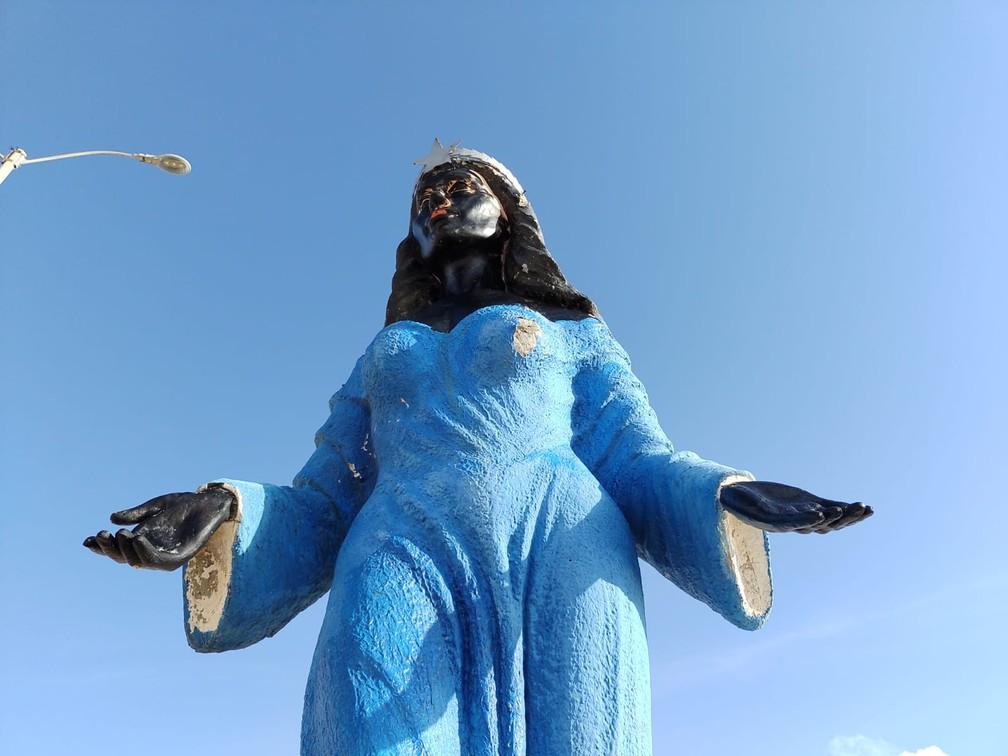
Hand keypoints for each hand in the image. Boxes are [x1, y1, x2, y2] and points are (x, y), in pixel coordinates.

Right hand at [83, 488, 234, 570]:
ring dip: (126, 550)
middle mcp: (153, 551)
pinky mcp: (182, 556)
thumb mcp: (155, 507)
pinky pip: (160, 561)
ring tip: (121, 534)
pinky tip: (137, 538)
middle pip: (125, 558)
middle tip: (102, 534)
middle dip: (110, 549)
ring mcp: (167, 555)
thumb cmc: (184, 504)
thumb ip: (136, 514)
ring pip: (139, 562)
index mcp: (144, 541)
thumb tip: (112, 519)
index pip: (119, 549)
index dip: (102, 547)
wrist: (208, 501)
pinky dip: (146, 552)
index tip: (86, 540)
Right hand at [719, 480, 871, 533]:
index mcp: (778, 523)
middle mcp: (795, 522)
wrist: (743, 499)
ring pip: (832, 520)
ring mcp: (805, 514)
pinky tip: (864, 507)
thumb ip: (748, 500)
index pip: (796, 523)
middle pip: (821, 525)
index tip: (821, 513)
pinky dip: (847, 508)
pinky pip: (832, 508)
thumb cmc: (739, 500)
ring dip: (850, 516)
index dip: (808, 520)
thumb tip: (745, 497)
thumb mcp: (740, 499)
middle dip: (839, 518)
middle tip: (855, 510)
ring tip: (867, 509)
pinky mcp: (810, 505)